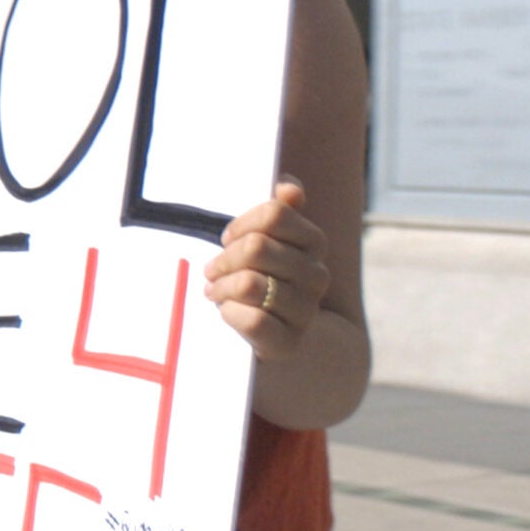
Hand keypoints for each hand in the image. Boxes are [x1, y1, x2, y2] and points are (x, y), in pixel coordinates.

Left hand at [205, 178, 329, 360]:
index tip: (229, 238)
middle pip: (256, 247)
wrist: (280, 340)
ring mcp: (305, 311)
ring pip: (249, 284)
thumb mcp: (268, 241)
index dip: (241, 224)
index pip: (275, 213)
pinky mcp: (287, 343)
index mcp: (314, 242)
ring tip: (215, 291)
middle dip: (224, 258)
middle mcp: (317, 275)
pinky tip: (226, 312)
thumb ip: (278, 208)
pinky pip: (252, 320)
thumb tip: (288, 187)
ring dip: (221, 287)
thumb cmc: (264, 278)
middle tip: (213, 270)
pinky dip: (229, 313)